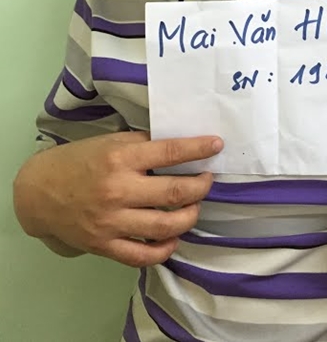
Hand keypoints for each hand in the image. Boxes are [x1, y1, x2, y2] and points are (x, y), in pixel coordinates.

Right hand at [13, 131, 222, 266]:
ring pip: (165, 225)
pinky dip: (164, 248)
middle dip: (200, 185)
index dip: (198, 149)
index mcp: (120, 158)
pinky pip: (143, 255)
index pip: (170, 152)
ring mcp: (112, 222)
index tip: (217, 145)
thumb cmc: (80, 160)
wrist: (40, 192)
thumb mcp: (111, 142)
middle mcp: (119, 190)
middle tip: (207, 179)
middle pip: (174, 192)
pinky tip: (173, 237)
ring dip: (189, 216)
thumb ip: (143, 145)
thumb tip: (180, 147)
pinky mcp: (105, 246)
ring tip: (194, 206)